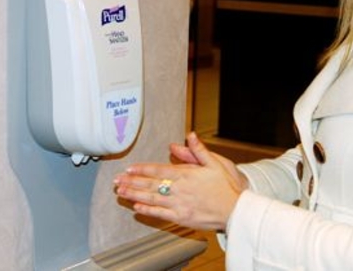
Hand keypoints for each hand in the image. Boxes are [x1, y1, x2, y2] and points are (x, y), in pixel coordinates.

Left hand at [114, 132, 247, 229]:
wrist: (235, 209)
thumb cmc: (225, 186)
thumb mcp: (214, 162)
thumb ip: (198, 149)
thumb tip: (189, 135)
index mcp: (186, 174)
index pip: (158, 170)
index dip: (142, 169)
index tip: (129, 168)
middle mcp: (179, 189)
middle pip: (150, 185)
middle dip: (132, 182)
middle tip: (117, 181)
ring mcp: (179, 205)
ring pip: (151, 199)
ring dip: (134, 196)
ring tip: (121, 193)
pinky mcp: (181, 217)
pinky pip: (160, 214)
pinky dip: (147, 211)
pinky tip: (137, 208)